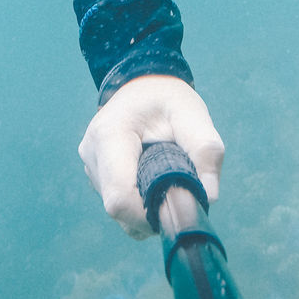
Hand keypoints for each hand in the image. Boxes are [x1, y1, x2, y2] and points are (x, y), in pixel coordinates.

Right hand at [78, 75, 224, 239]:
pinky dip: (137, 200)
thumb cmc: (168, 97)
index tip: (177, 209)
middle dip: (150, 212)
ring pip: (117, 208)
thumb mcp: (193, 115)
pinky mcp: (94, 171)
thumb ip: (206, 152)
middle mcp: (92, 151)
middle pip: (118, 208)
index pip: (119, 197)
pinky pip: (116, 200)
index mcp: (110, 135)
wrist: (144, 83)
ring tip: (164, 177)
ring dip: (144, 207)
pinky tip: (151, 177)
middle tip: (178, 192)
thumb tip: (209, 197)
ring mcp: (90, 162)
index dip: (148, 215)